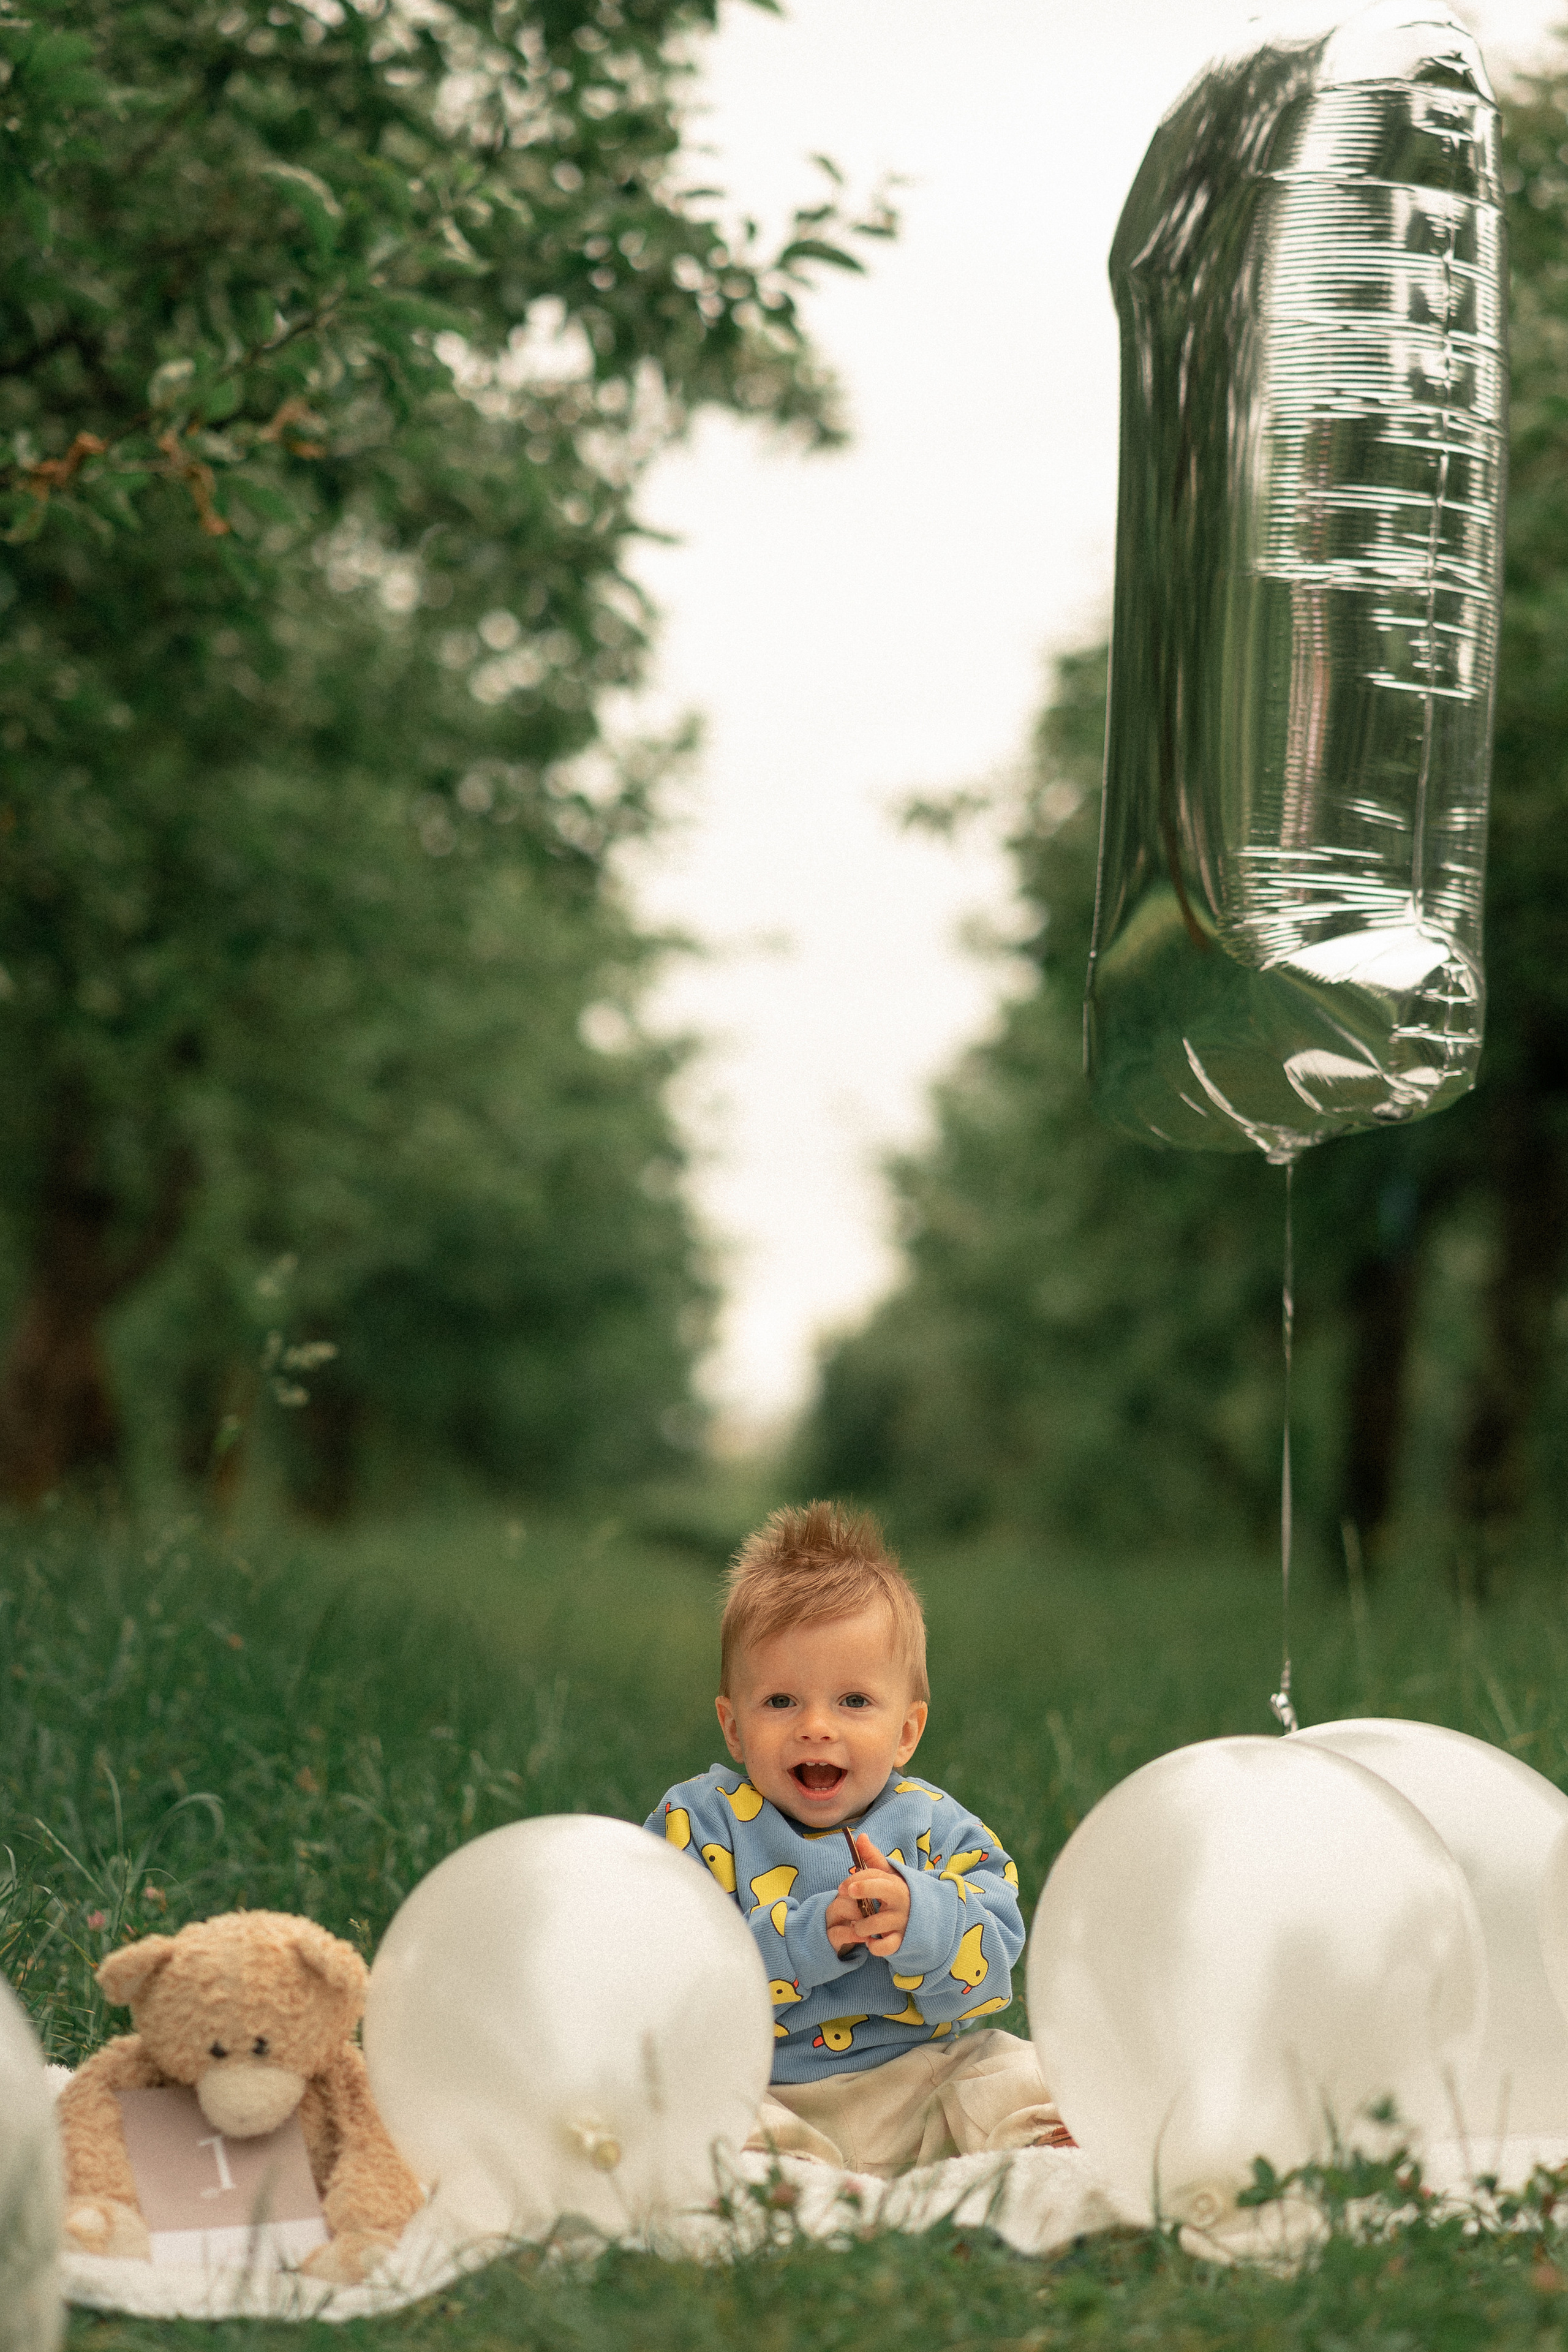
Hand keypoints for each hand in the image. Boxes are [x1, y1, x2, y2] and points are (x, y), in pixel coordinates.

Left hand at [825, 1834, 909, 1958]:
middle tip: (846, 1895)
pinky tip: (869, 1942)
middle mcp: (900, 1901)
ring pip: (876, 1923)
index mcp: (895, 1884)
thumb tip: (860, 1836)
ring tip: (857, 1925)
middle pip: (882, 1890)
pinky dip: (875, 1947)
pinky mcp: (902, 1941)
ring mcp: (902, 1922)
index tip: (842, 1886)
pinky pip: (886, 1947)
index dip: (856, 1878)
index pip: (875, 1875)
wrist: (926, 1919)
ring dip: (860, 1926)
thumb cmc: (898, 1894)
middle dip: (863, 1889)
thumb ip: (873, 1858)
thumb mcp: (889, 1876)